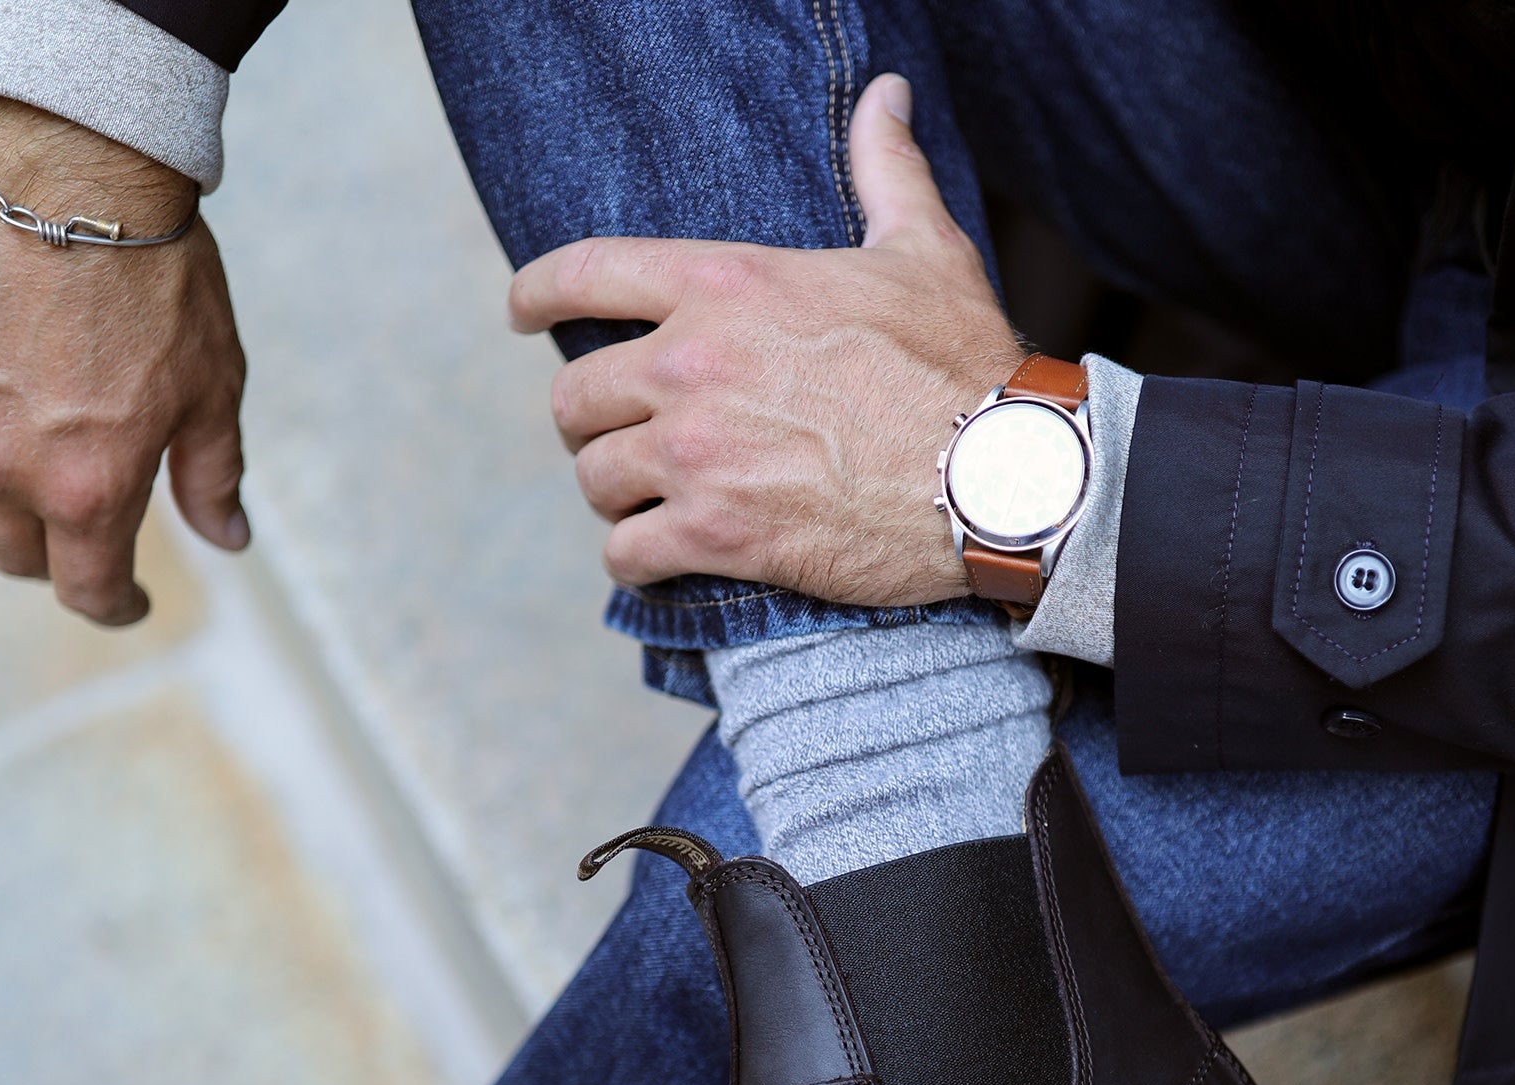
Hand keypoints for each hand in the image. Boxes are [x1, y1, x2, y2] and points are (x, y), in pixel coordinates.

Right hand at [0, 97, 248, 624]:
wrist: (76, 170)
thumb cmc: (160, 283)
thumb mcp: (212, 391)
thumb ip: (212, 477)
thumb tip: (228, 539)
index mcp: (87, 488)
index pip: (86, 589)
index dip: (114, 607)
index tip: (130, 603)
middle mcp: (4, 462)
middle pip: (11, 553)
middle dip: (52, 561)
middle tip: (86, 545)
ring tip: (38, 473)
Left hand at [509, 73, 1022, 605]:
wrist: (994, 476)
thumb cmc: (961, 364)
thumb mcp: (923, 249)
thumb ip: (883, 169)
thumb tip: (885, 94)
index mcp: (725, 285)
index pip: (584, 274)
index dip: (536, 295)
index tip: (520, 314)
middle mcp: (691, 365)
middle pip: (576, 396)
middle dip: (590, 421)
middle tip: (619, 439)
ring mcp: (697, 456)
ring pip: (596, 479)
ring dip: (614, 494)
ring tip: (645, 503)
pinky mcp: (716, 535)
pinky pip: (628, 554)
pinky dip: (637, 560)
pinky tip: (659, 559)